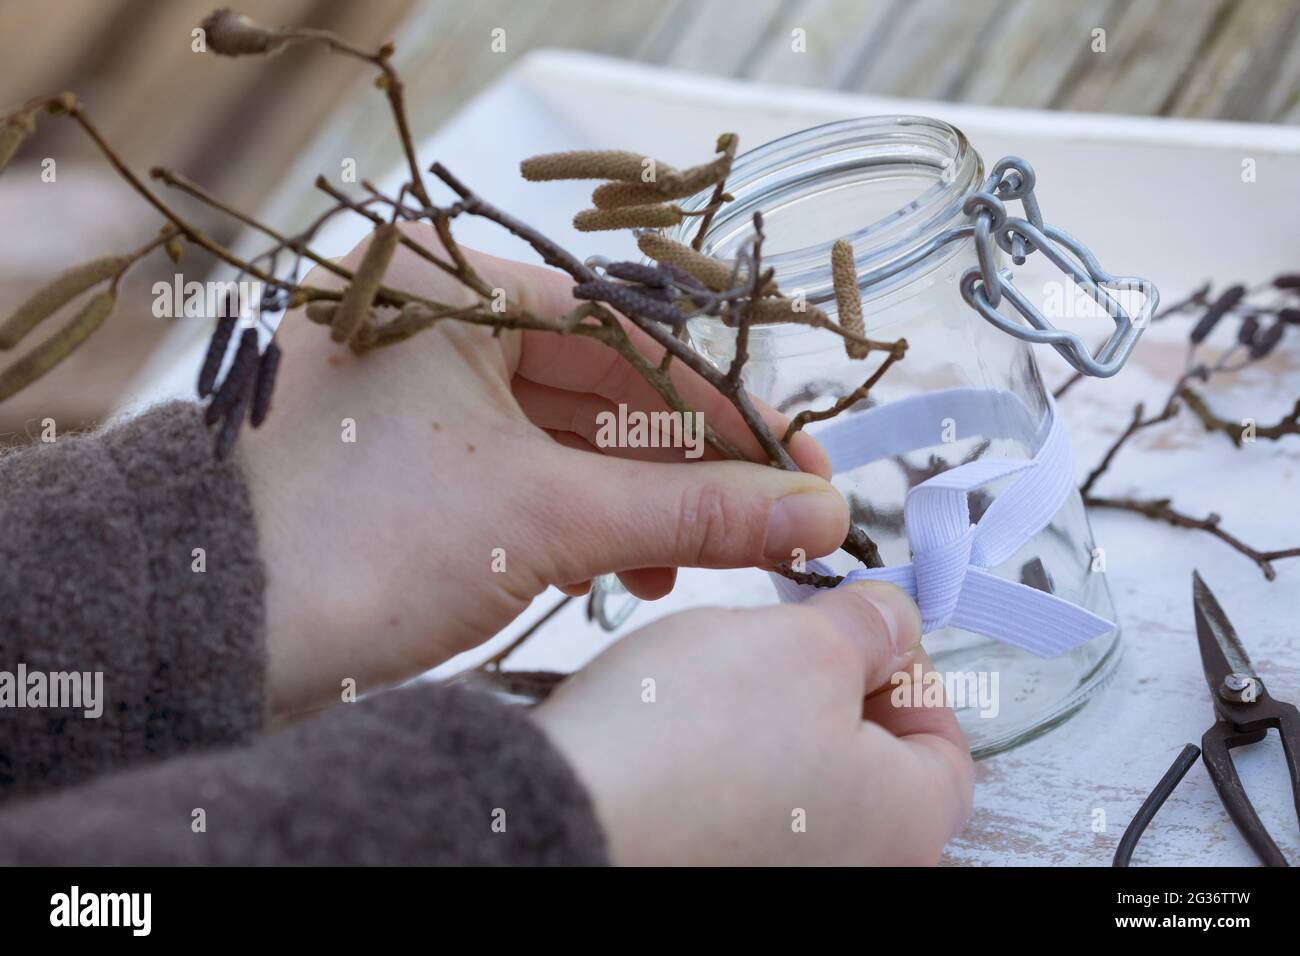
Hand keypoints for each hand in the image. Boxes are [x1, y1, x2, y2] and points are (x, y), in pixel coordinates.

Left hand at [240, 224, 849, 716]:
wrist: (211, 640)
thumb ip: (693, 511)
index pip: (630, 335)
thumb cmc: (356, 546)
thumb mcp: (545, 517)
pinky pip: (533, 468)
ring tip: (705, 556)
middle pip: (608, 385)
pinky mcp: (417, 453)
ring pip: (573, 433)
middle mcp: (432, 315)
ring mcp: (422, 387)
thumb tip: (812, 515)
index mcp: (449, 283)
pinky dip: (593, 514)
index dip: (728, 407)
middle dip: (694, 460)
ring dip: (649, 497)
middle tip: (776, 514)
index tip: (801, 463)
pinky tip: (640, 564)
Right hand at [533, 581, 973, 865]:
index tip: (862, 621)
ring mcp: (778, 875)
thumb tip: (892, 619)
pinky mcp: (710, 863)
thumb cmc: (690, 744)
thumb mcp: (807, 646)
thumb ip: (873, 626)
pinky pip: (741, 802)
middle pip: (872, 758)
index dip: (908, 663)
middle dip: (832, 681)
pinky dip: (724, 755)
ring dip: (773, 712)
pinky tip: (682, 721)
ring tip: (722, 670)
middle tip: (788, 633)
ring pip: (801, 774)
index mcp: (906, 825)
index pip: (945, 738)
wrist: (567, 815)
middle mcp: (853, 868)